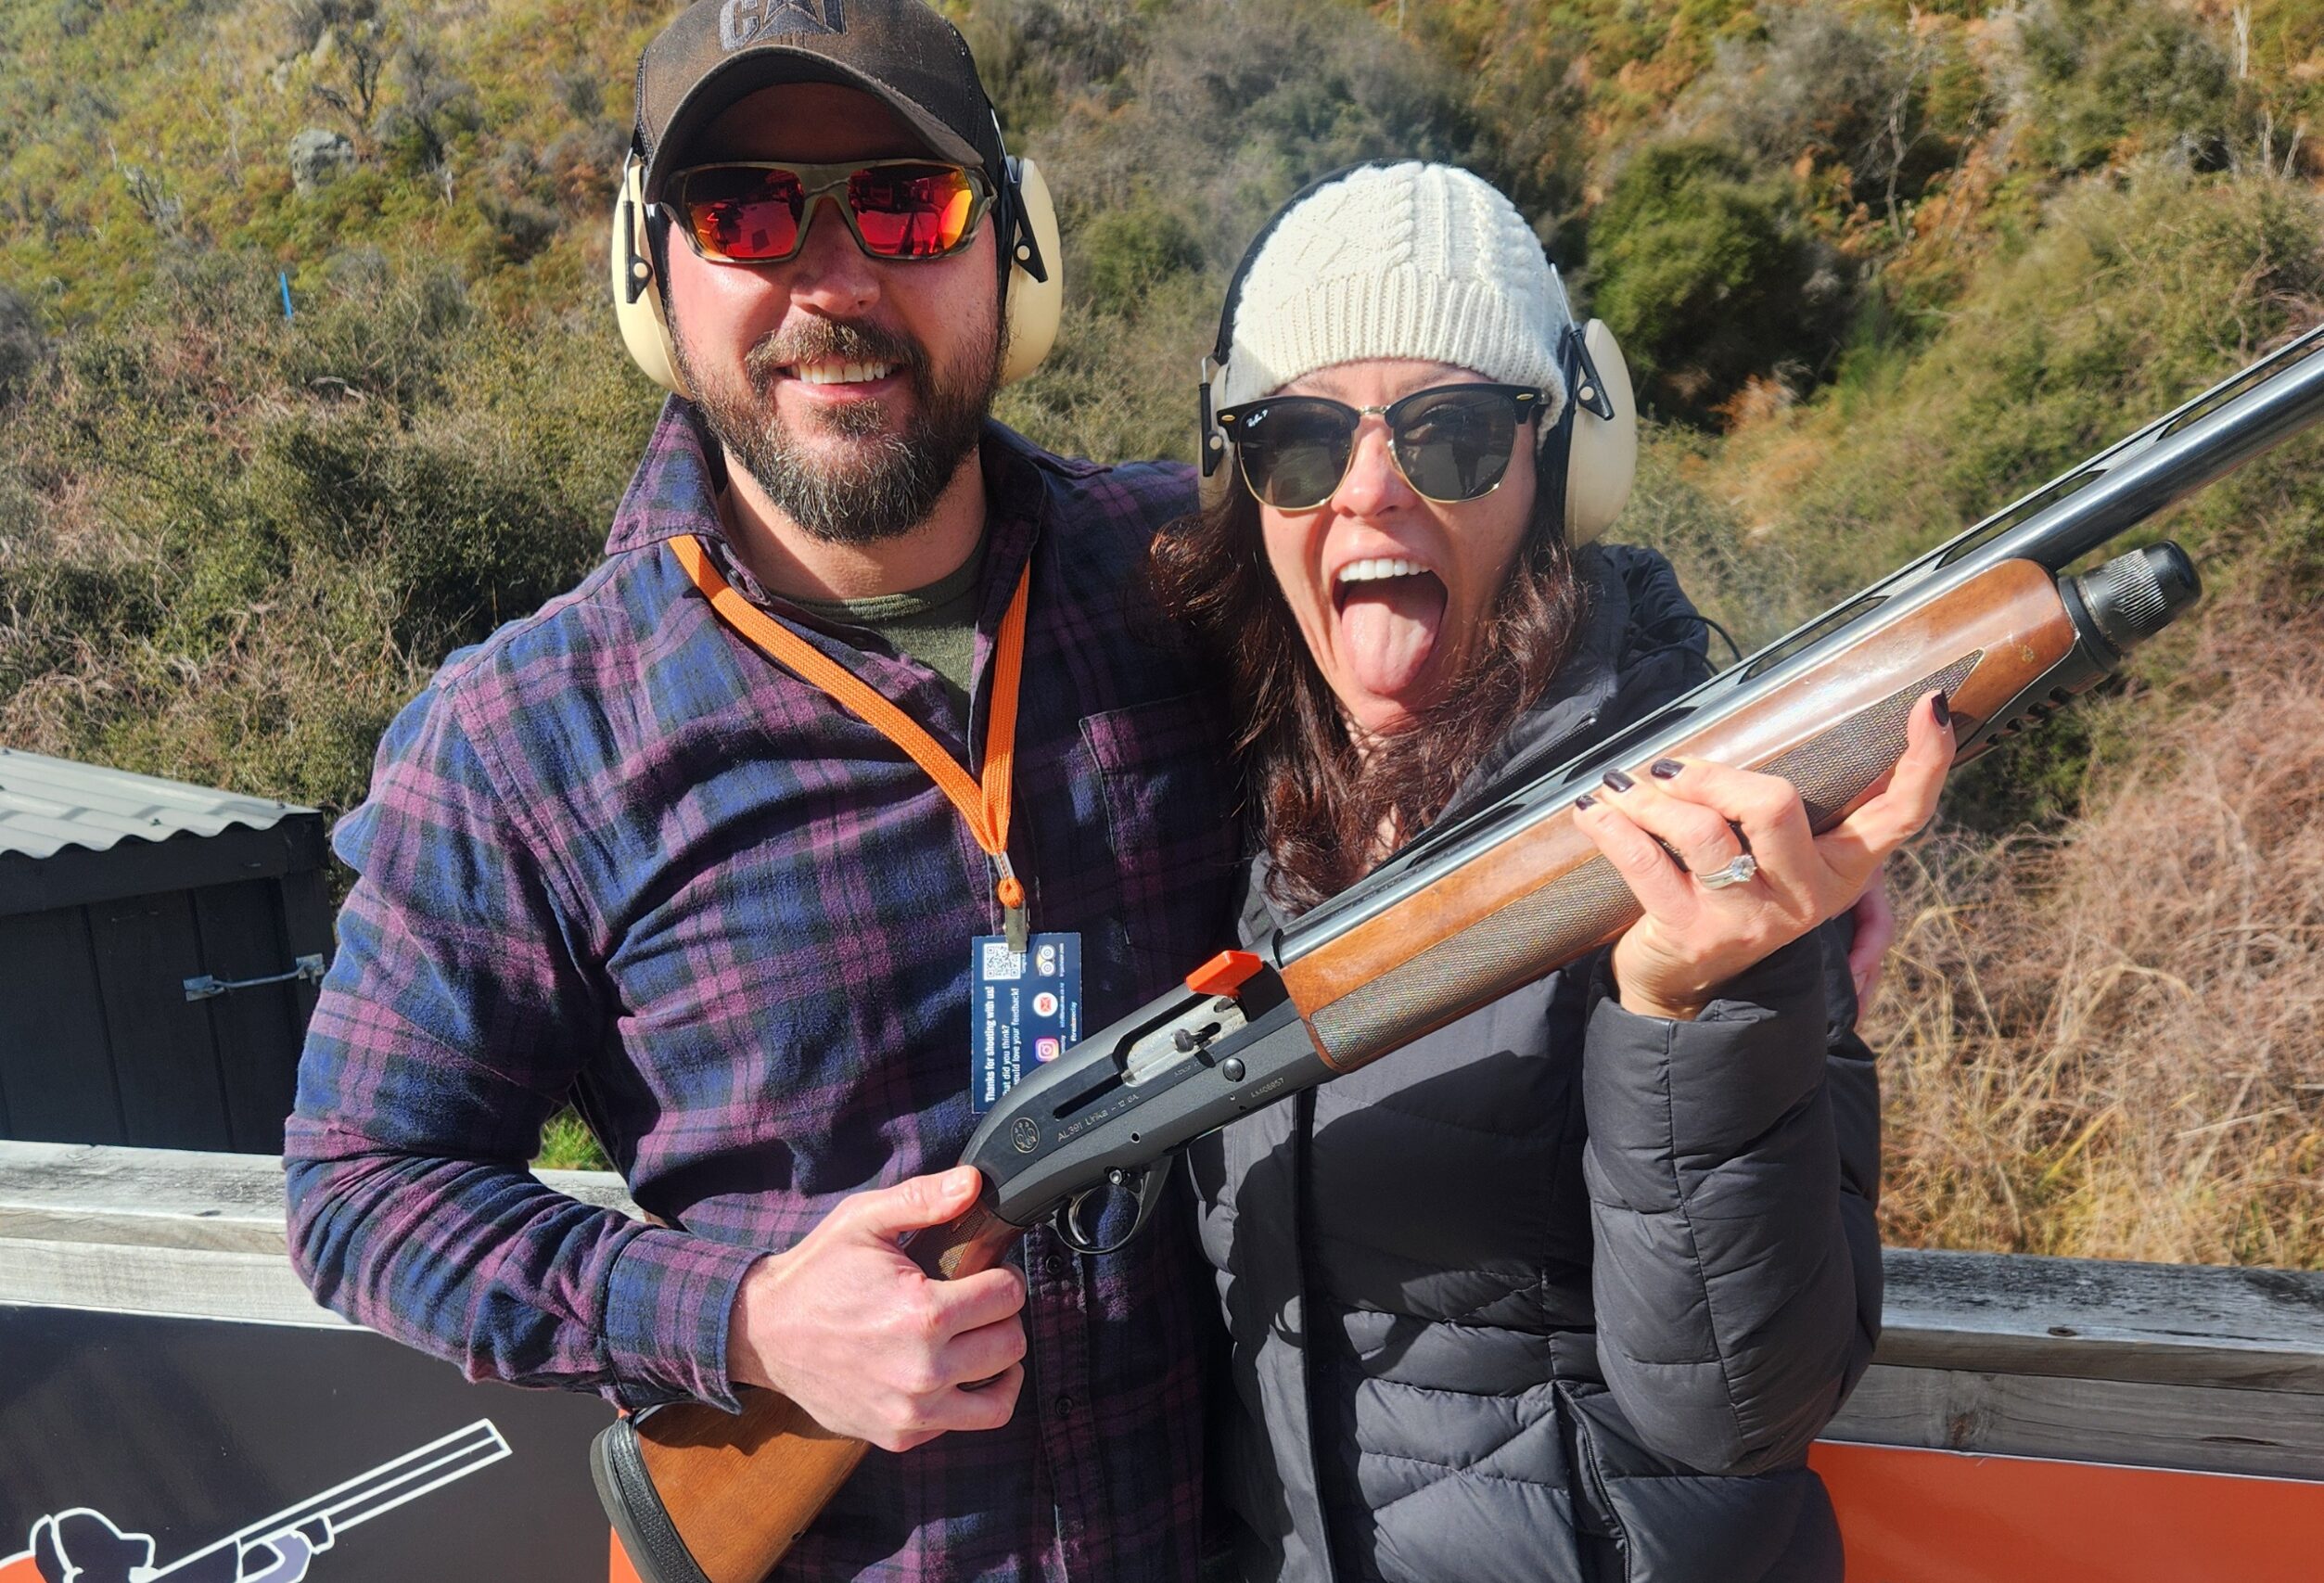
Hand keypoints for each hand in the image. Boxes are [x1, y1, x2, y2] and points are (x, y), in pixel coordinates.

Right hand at [725, 1166, 1027, 1451]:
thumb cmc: (816, 1274)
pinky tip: (952, 1372)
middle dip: (1003, 1318)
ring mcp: (912, 1411)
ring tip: (980, 1342)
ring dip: (999, 1367)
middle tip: (980, 1305)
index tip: (987, 1273)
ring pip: (1000, 1399)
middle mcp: (923, 1369)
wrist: (763, 1334)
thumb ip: (923, 1199)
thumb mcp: (864, 1219)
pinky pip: (963, 1425)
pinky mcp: (898, 1436)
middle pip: (1011, 1344)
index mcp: (923, 1313)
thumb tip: (973, 1183)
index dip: (1003, 1276)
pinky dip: (967, 1400)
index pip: (1008, 1295)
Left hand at [1574, 691, 1952, 1020]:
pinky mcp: (1694, 933)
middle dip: (1714, 774)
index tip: (1929, 705)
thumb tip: (1779, 728)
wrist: (1685, 984)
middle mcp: (1808, 896)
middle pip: (1775, 806)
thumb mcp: (1779, 859)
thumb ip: (1791, 809)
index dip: (1923, 762)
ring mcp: (1751, 918)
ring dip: (1651, 797)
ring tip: (1623, 785)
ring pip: (1702, 830)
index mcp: (1843, 868)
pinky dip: (1613, 826)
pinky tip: (1594, 809)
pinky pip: (1646, 863)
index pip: (1902, 814)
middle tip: (1671, 767)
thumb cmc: (1733, 893)